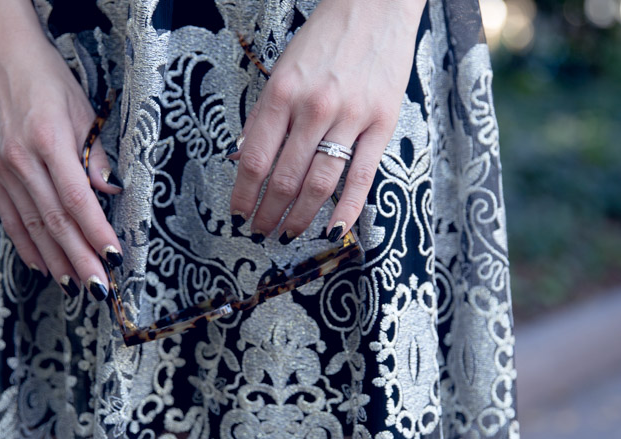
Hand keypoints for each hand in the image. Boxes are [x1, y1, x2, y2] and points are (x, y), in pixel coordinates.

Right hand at [0, 0, 121, 299]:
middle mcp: (19, 160)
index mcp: (47, 140)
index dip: (95, 232)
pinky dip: (28, 246)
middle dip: (79, 258)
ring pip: (31, 226)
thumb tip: (110, 193)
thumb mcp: (82, 110)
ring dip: (56, 260)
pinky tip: (45, 266)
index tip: (113, 257)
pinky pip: (10, 219)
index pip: (76, 199)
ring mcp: (1, 169)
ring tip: (76, 286)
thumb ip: (96, 155)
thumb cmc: (48, 81)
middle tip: (99, 287)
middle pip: (53, 221)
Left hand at [228, 0, 425, 243]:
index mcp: (281, 93)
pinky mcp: (382, 123)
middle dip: (268, 212)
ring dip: (300, 216)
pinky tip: (333, 229)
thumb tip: (242, 158)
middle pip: (284, 178)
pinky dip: (347, 209)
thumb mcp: (282, 70)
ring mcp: (350, 117)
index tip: (238, 214)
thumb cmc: (324, 39)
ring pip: (319, 183)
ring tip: (287, 233)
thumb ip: (263, 116)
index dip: (243, 194)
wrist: (376, 4)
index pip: (254, 159)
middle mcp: (313, 108)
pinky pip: (361, 176)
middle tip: (261, 231)